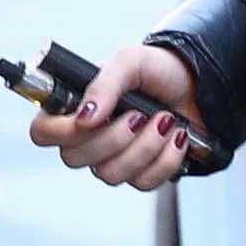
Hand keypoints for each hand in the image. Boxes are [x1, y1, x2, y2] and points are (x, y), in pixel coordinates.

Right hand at [31, 43, 201, 193]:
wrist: (202, 87)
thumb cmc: (160, 70)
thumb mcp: (130, 62)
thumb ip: (104, 84)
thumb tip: (86, 117)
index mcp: (75, 107)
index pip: (43, 132)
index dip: (63, 132)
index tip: (93, 120)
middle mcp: (88, 137)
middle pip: (73, 159)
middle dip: (114, 138)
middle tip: (140, 114)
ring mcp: (113, 159)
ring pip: (109, 175)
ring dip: (145, 147)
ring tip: (166, 120)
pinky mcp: (141, 174)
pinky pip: (143, 183)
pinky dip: (166, 159)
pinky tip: (177, 137)